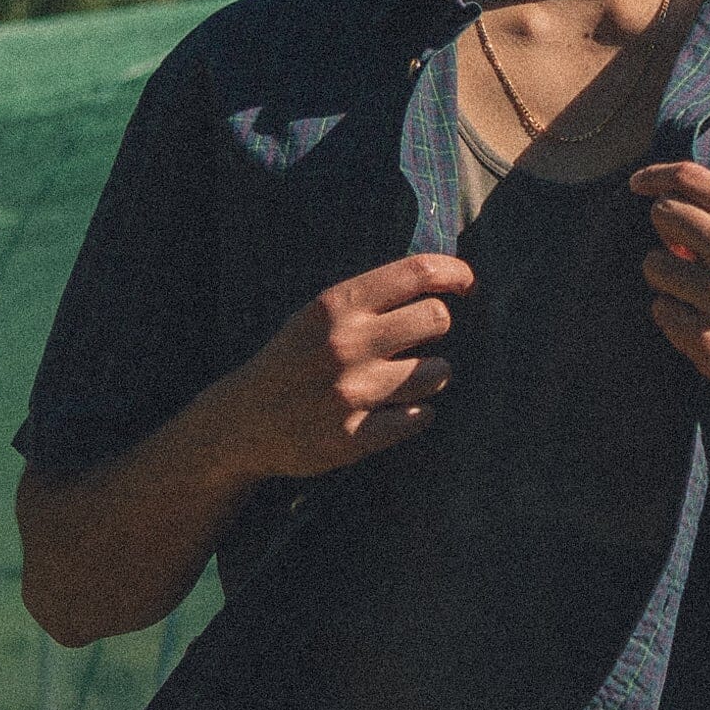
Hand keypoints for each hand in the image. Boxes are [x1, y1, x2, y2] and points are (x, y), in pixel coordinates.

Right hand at [221, 250, 474, 479]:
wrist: (241, 423)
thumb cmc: (291, 361)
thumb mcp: (317, 316)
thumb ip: (369, 300)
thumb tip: (441, 283)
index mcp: (336, 305)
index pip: (416, 273)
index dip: (455, 274)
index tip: (467, 285)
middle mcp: (345, 344)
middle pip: (438, 320)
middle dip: (437, 330)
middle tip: (421, 343)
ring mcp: (351, 392)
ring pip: (438, 373)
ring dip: (431, 376)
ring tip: (405, 380)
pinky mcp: (354, 437)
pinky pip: (420, 418)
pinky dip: (416, 415)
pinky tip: (396, 412)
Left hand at [632, 161, 709, 439]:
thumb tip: (669, 210)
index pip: (692, 179)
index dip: (655, 176)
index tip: (639, 184)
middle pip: (665, 215)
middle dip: (664, 231)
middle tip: (681, 251)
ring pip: (654, 265)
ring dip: (667, 278)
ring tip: (698, 294)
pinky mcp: (706, 340)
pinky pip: (661, 310)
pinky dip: (674, 316)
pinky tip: (703, 325)